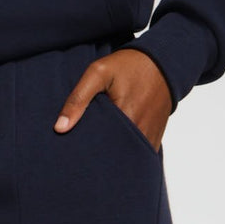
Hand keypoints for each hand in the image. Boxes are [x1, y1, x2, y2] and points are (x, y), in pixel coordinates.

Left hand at [53, 48, 172, 152]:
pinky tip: (113, 153)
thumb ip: (78, 98)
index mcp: (126, 120)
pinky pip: (137, 156)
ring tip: (97, 158)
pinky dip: (125, 156)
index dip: (86, 154)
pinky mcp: (154, 140)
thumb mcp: (99, 73)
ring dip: (112, 161)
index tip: (74, 155)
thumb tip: (60, 128)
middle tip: (83, 160)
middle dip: (98, 161)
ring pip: (125, 160)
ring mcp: (148, 139)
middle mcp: (139, 134)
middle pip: (112, 159)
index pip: (99, 150)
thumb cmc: (129, 65)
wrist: (164, 61)